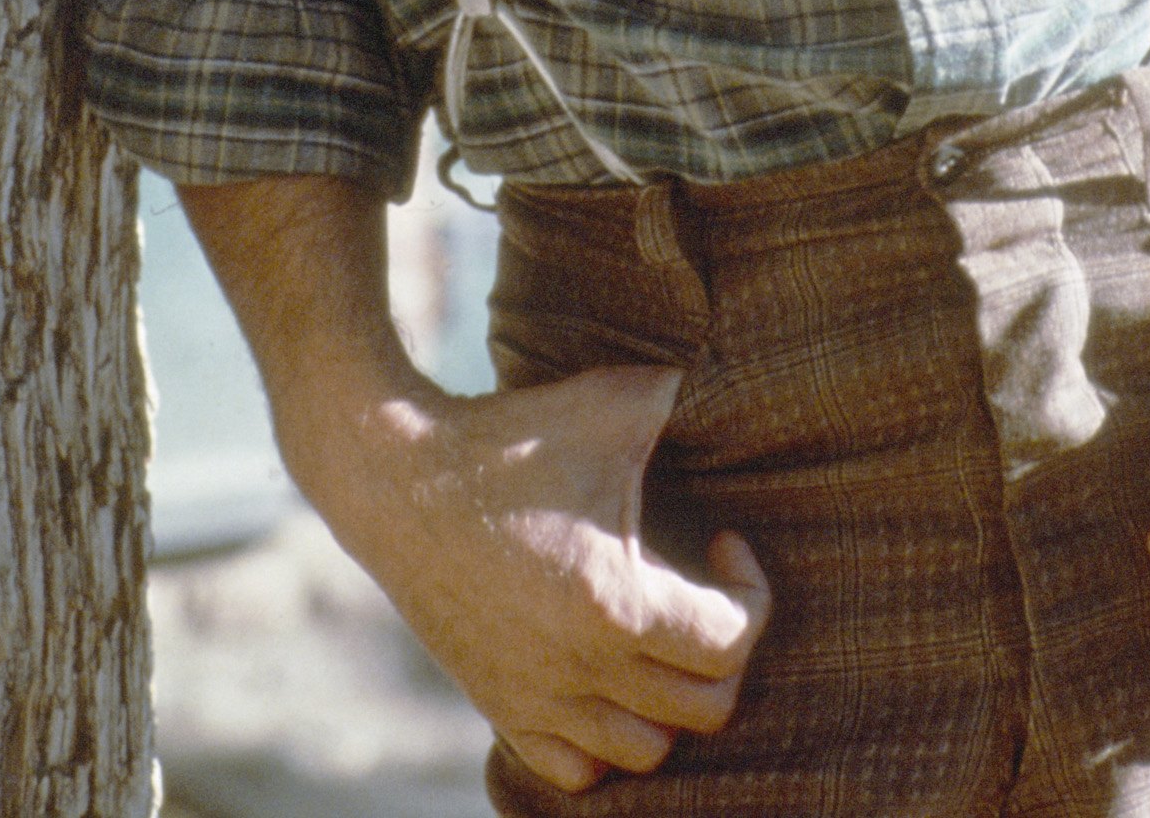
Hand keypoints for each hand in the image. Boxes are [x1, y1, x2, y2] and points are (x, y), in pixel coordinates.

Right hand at [298, 357, 770, 791]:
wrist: (397, 477)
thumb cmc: (509, 436)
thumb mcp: (612, 401)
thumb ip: (684, 392)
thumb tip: (737, 380)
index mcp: (617, 607)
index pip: (731, 645)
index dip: (752, 592)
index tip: (728, 540)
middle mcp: (580, 671)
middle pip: (704, 709)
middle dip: (724, 647)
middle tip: (706, 588)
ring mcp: (536, 699)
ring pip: (645, 751)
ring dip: (670, 701)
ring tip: (660, 633)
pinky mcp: (499, 706)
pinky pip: (575, 770)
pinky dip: (606, 739)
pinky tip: (606, 673)